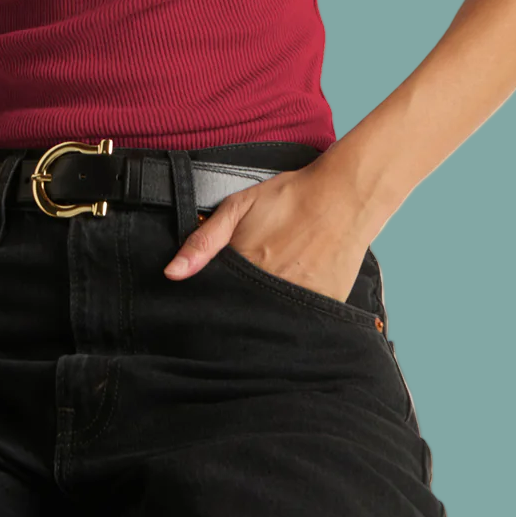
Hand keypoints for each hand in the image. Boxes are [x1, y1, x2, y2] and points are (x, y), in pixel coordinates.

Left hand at [163, 163, 371, 304]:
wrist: (343, 195)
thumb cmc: (289, 197)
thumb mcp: (237, 207)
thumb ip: (203, 241)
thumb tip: (172, 273)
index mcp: (246, 266)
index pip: (218, 298)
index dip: (214, 297)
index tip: (217, 292)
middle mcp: (271, 288)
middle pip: (245, 312)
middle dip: (241, 304)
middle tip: (256, 276)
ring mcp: (300, 299)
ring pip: (272, 320)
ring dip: (268, 309)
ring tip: (280, 276)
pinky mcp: (326, 304)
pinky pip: (304, 321)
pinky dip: (297, 312)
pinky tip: (300, 285)